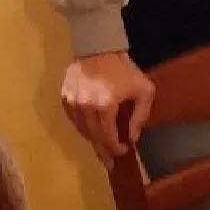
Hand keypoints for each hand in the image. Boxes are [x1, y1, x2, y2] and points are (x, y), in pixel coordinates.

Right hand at [61, 52, 155, 169]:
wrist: (98, 46)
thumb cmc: (124, 69)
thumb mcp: (144, 91)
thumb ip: (140, 117)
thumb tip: (132, 138)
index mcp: (105, 106)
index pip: (108, 138)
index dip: (116, 149)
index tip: (123, 152)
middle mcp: (85, 107)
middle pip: (93, 138)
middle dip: (103, 152)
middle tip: (109, 163)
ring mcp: (72, 102)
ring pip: (81, 130)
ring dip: (92, 140)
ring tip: (101, 149)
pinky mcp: (64, 96)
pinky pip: (73, 119)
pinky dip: (82, 127)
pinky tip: (90, 131)